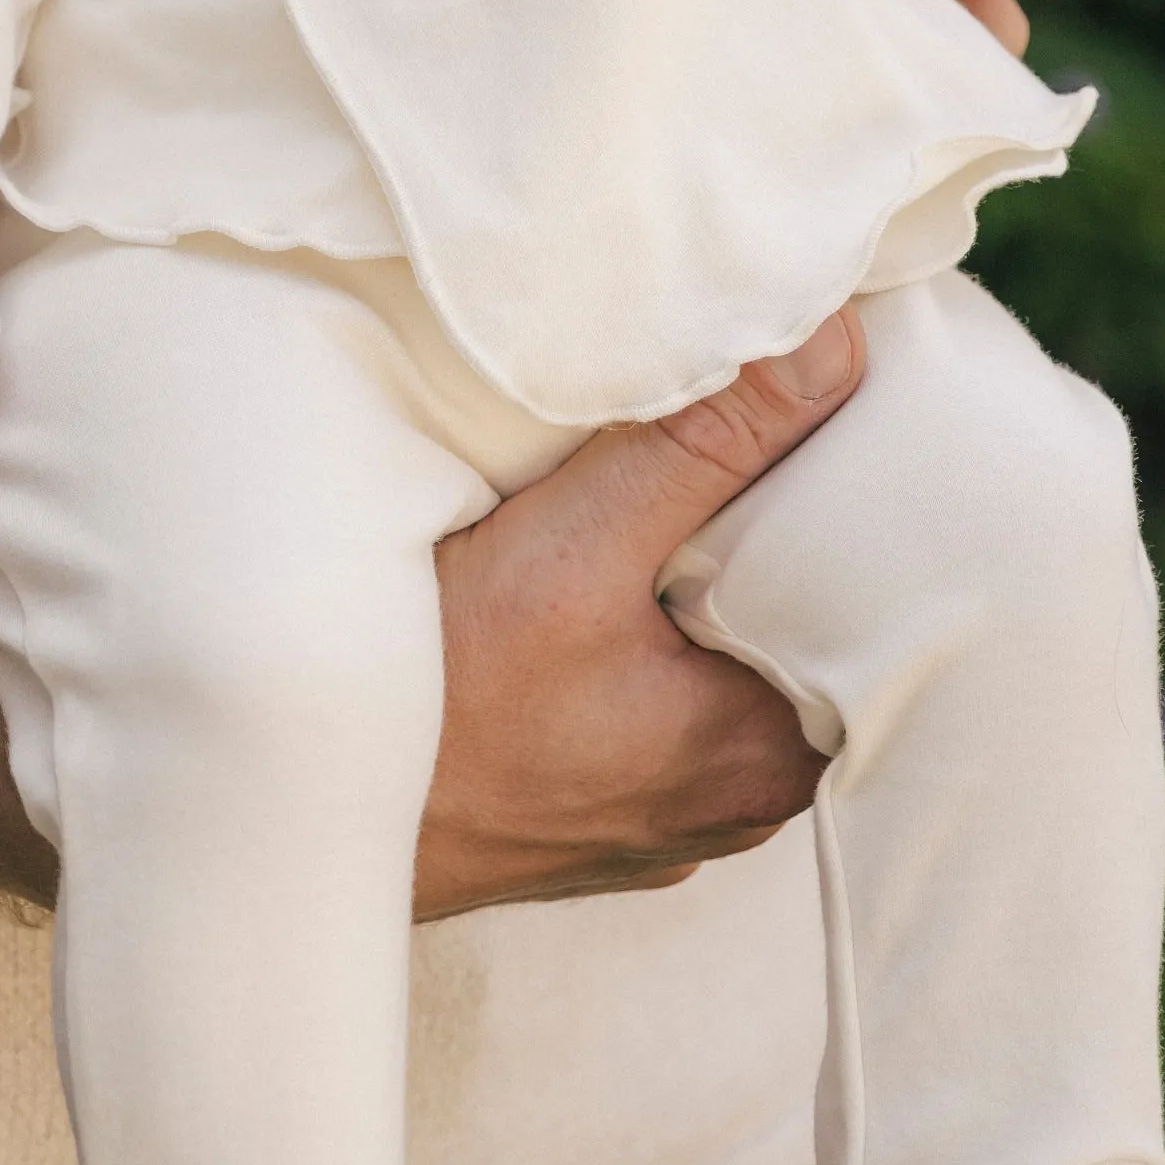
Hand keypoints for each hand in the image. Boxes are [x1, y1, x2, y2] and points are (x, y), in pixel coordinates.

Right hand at [421, 308, 861, 915]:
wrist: (299, 819)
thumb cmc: (435, 711)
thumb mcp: (574, 547)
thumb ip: (708, 442)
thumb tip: (832, 344)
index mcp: (772, 753)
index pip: (865, 602)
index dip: (850, 502)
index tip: (827, 416)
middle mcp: (734, 803)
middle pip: (794, 633)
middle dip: (772, 539)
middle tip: (744, 430)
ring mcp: (659, 816)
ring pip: (720, 671)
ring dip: (695, 596)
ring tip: (664, 503)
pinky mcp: (591, 811)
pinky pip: (656, 708)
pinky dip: (641, 646)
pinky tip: (598, 594)